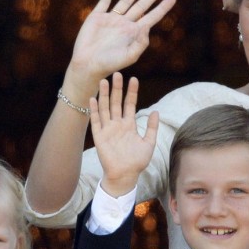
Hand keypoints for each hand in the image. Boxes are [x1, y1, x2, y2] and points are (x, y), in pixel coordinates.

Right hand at [64, 0, 176, 91]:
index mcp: (134, 33)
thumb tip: (147, 26)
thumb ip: (141, 43)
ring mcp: (111, 19)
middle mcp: (125, 24)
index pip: (152, 17)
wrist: (88, 64)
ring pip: (126, 1)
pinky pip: (104, 1)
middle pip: (142, 6)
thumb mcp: (130, 56)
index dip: (162, 7)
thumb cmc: (110, 64)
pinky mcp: (97, 17)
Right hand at [89, 72, 159, 195]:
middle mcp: (118, 124)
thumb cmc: (137, 161)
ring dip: (104, 95)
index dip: (132, 92)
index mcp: (129, 124)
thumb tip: (156, 111)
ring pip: (105, 108)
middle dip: (117, 88)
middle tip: (117, 73)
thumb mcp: (149, 142)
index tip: (134, 78)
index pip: (130, 104)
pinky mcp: (99, 136)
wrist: (126, 174)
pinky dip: (94, 109)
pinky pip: (96, 120)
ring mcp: (108, 129)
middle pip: (116, 102)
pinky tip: (93, 98)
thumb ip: (151, 127)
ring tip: (103, 81)